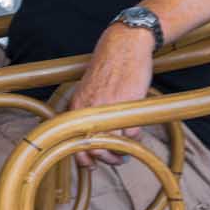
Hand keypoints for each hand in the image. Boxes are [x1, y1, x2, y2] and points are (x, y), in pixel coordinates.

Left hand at [61, 23, 158, 167]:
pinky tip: (136, 131)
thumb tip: (92, 137)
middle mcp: (90, 109)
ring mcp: (109, 107)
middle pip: (96, 148)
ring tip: (128, 149)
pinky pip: (132, 132)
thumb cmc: (109, 68)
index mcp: (77, 106)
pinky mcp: (129, 104)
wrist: (124, 45)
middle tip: (116, 159)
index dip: (84, 159)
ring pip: (115, 143)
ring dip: (123, 151)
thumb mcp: (89, 90)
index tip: (93, 164)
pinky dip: (135, 137)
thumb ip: (87, 112)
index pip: (74, 143)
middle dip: (107, 158)